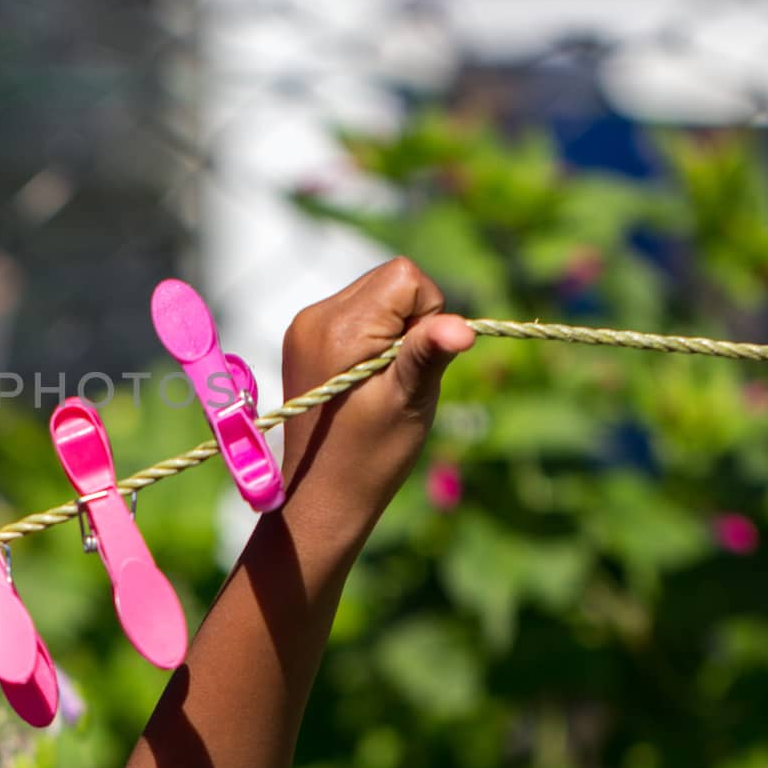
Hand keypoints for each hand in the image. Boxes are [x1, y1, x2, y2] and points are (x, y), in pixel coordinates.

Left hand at [278, 257, 474, 541]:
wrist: (321, 491)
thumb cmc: (371, 454)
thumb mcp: (409, 401)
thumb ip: (430, 353)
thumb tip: (462, 325)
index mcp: (339, 327)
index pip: (405, 276)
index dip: (425, 314)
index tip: (412, 360)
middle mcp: (315, 315)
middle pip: (390, 280)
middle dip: (409, 320)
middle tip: (397, 375)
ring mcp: (306, 325)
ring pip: (376, 294)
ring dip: (392, 329)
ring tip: (380, 380)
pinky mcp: (306, 336)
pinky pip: (357, 312)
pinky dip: (372, 336)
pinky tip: (363, 378)